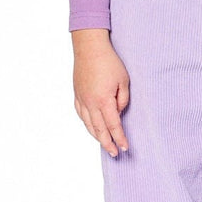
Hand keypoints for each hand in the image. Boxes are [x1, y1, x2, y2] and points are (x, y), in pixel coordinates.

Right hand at [72, 30, 129, 156]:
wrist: (89, 48)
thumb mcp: (124, 80)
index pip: (113, 125)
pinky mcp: (77, 94)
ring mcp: (82, 99)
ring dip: (96, 136)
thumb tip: (118, 112)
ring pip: (88, 124)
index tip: (125, 147)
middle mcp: (90, 103)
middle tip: (115, 153)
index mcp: (104, 100)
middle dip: (107, 143)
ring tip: (104, 144)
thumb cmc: (109, 62)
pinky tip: (91, 127)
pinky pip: (81, 114)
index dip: (119, 138)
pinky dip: (86, 124)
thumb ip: (123, 100)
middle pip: (99, 129)